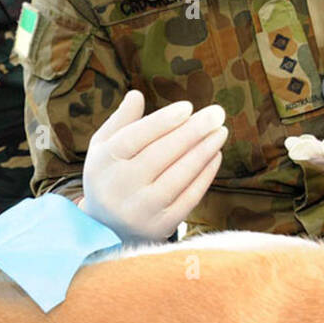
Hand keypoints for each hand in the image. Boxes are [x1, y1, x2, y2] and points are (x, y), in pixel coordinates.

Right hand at [81, 90, 226, 243]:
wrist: (108, 227)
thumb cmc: (111, 175)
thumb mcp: (105, 147)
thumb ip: (121, 121)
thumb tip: (136, 95)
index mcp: (102, 163)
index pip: (133, 138)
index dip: (162, 122)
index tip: (188, 107)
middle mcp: (119, 189)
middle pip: (159, 156)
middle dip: (192, 132)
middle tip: (217, 113)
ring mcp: (140, 210)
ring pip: (177, 177)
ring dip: (203, 151)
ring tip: (221, 131)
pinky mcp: (160, 226)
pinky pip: (189, 198)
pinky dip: (205, 175)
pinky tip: (216, 155)